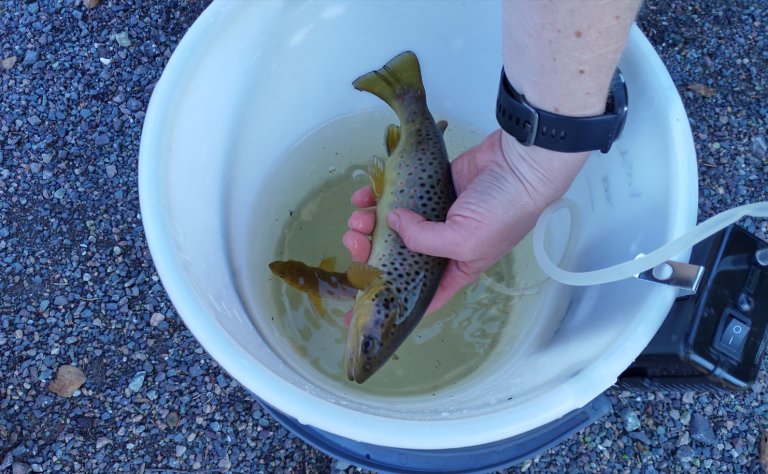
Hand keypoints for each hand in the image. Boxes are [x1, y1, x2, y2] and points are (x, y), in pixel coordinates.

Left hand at [343, 129, 588, 313]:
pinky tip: (364, 196)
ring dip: (368, 225)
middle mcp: (441, 245)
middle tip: (354, 242)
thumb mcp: (464, 241)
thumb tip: (393, 224)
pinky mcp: (426, 187)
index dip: (386, 302)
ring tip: (357, 219)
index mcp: (454, 267)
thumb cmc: (502, 211)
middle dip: (369, 253)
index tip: (356, 308)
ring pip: (390, 227)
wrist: (520, 164)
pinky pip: (394, 195)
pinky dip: (375, 197)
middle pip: (395, 257)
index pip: (416, 294)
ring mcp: (433, 214)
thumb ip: (424, 241)